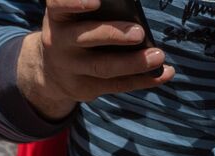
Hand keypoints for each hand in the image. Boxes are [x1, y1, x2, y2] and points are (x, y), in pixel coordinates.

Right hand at [16, 0, 173, 121]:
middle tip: (140, 33)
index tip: (97, 2)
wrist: (50, 71)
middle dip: (114, 35)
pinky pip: (115, 85)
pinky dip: (142, 80)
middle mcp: (59, 42)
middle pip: (85, 38)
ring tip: (158, 57)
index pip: (59, 5)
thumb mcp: (76, 16)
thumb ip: (100, 11)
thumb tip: (135, 13)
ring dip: (133, 63)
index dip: (75, 2)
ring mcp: (69, 68)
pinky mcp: (82, 88)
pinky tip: (164, 73)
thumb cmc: (77, 30)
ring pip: (102, 67)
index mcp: (59, 16)